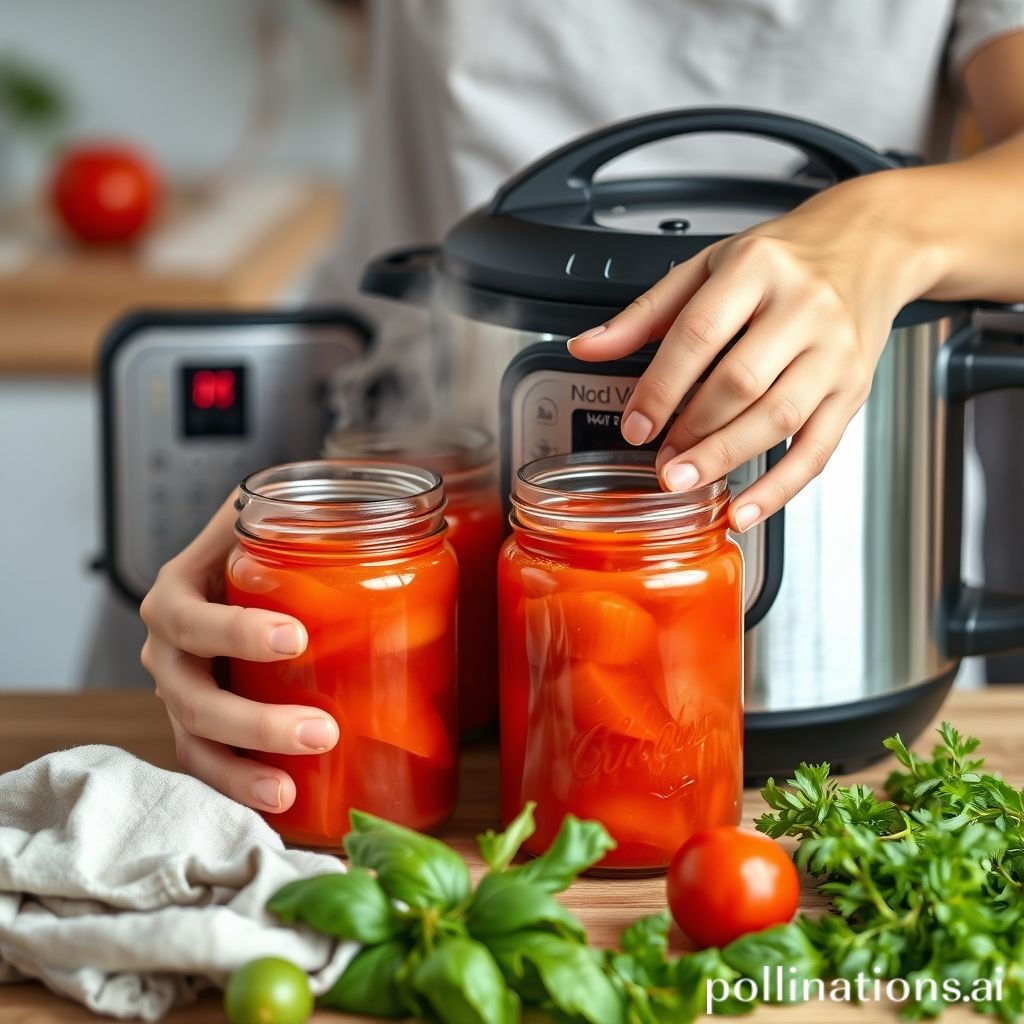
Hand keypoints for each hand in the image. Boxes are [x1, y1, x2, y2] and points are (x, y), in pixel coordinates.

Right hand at [140, 493, 338, 812]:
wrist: (230, 564)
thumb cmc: (254, 542)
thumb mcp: (270, 515)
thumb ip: (313, 509)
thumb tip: (396, 504)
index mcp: (179, 594)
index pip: (192, 619)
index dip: (237, 633)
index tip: (296, 637)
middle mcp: (168, 649)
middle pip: (192, 697)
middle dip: (253, 722)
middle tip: (320, 729)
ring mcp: (181, 692)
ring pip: (195, 744)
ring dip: (242, 771)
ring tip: (292, 790)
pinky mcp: (200, 726)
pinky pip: (209, 765)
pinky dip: (239, 788)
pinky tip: (283, 806)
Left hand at [567, 175, 930, 530]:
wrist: (868, 246)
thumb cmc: (783, 259)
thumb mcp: (707, 267)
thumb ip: (644, 314)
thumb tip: (586, 347)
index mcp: (756, 267)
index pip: (700, 332)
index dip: (662, 387)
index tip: (636, 425)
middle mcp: (804, 306)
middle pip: (742, 381)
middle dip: (693, 430)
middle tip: (660, 463)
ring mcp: (836, 350)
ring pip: (779, 417)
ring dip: (726, 457)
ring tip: (686, 481)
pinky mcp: (856, 388)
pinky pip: (819, 448)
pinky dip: (780, 487)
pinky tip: (746, 509)